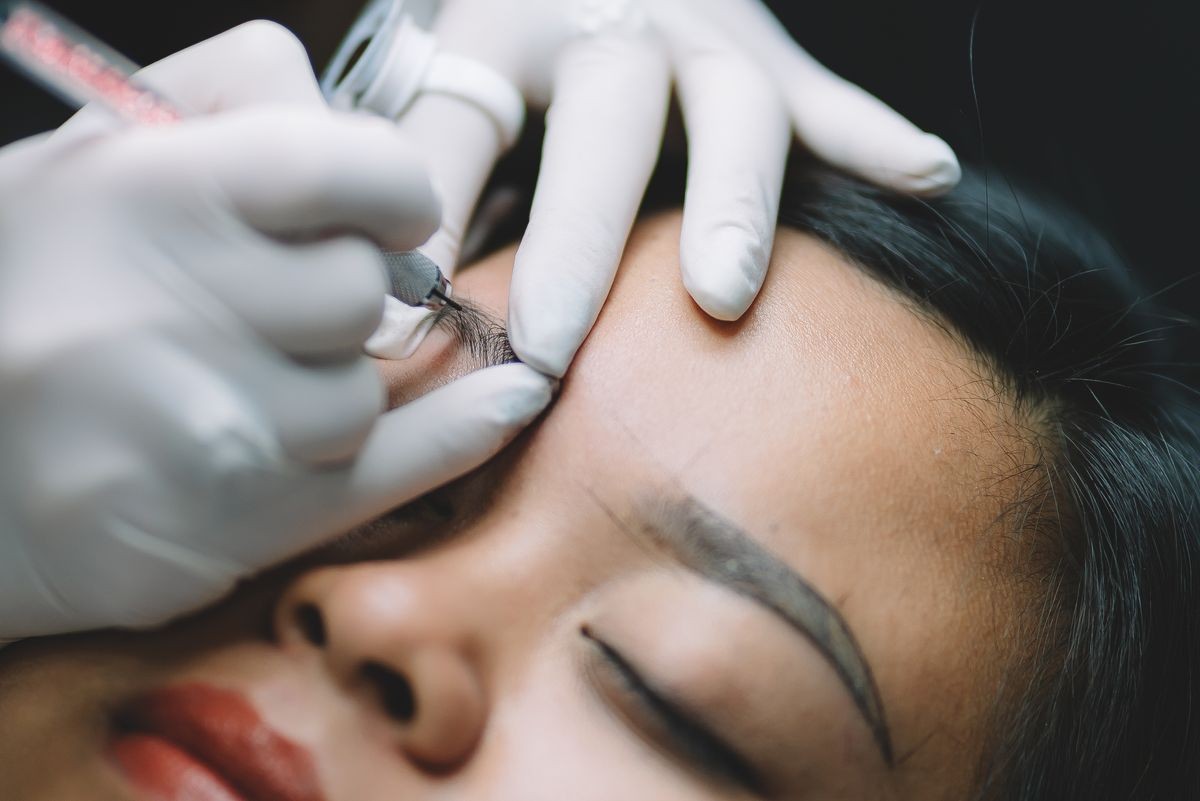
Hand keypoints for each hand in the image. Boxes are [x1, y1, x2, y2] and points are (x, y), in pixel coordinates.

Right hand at [0, 22, 552, 639]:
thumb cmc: (24, 296)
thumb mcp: (89, 161)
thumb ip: (226, 106)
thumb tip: (357, 126)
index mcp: (149, 194)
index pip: (357, 167)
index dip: (388, 189)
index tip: (377, 210)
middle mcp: (182, 311)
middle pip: (365, 290)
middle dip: (340, 294)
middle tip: (275, 306)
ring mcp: (218, 429)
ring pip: (362, 389)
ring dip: (324, 382)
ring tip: (234, 387)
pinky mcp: (243, 523)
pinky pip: (402, 467)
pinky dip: (464, 432)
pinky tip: (508, 398)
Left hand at [380, 0, 960, 376]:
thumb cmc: (518, 29)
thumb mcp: (448, 69)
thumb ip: (427, 173)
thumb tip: (389, 305)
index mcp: (509, 24)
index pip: (464, 123)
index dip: (432, 217)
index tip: (402, 323)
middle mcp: (615, 24)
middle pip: (604, 119)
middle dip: (581, 235)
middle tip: (551, 346)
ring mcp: (709, 36)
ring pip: (732, 110)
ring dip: (731, 202)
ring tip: (723, 293)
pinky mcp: (775, 56)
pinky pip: (830, 97)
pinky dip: (876, 138)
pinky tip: (931, 175)